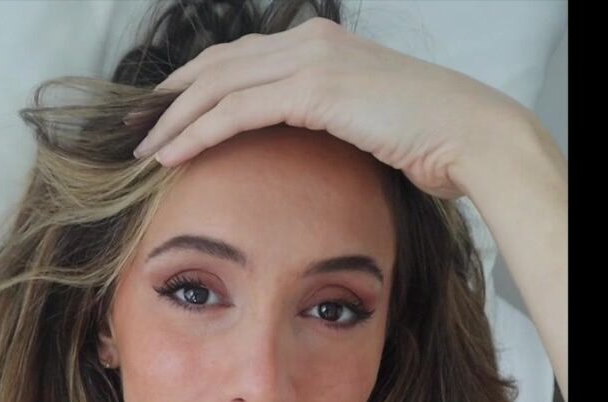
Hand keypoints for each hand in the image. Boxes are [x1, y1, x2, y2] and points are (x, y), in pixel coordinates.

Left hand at [131, 16, 528, 199]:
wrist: (470, 135)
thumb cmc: (433, 139)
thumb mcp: (374, 122)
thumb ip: (337, 120)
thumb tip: (317, 147)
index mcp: (322, 45)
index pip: (241, 61)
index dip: (197, 87)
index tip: (168, 116)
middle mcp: (310, 41)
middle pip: (219, 65)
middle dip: (172, 98)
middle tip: (138, 128)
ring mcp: (311, 60)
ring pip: (219, 86)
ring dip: (175, 118)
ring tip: (145, 149)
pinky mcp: (315, 89)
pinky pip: (238, 110)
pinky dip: (200, 131)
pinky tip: (175, 154)